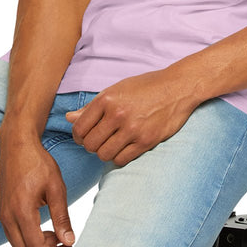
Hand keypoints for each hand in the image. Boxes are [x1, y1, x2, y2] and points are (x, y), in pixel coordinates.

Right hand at [0, 130, 74, 246]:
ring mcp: (3, 214)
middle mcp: (7, 216)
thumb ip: (61, 216)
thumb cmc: (38, 162)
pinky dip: (31, 239)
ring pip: (19, 245)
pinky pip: (15, 235)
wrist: (17, 145)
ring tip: (60, 239)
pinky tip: (47, 230)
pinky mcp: (3, 211)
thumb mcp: (56, 187)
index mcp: (21, 211)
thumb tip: (69, 242)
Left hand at [66, 70, 197, 166]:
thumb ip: (92, 107)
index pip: (79, 128)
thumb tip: (69, 118)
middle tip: (99, 141)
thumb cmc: (146, 86)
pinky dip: (119, 157)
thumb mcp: (117, 90)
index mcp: (107, 99)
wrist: (177, 87)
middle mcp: (117, 114)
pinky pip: (121, 160)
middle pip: (90, 144)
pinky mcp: (146, 141)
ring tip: (112, 144)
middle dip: (91, 146)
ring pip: (104, 154)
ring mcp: (132, 129)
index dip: (78, 136)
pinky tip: (124, 148)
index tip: (85, 136)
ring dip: (105, 152)